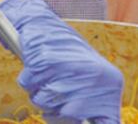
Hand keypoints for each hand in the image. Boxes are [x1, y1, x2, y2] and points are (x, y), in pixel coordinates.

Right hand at [0, 0, 123, 120]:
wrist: (44, 23)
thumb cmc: (67, 56)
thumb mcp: (89, 79)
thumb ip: (92, 104)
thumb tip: (81, 122)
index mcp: (110, 81)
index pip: (107, 122)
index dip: (82, 123)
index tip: (74, 119)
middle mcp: (92, 75)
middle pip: (69, 116)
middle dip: (56, 114)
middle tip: (54, 102)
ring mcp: (66, 68)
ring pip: (44, 103)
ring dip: (38, 96)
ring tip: (44, 81)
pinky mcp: (41, 60)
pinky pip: (27, 86)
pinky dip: (27, 81)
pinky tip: (35, 69)